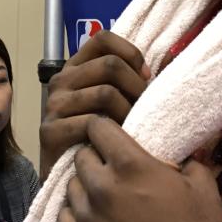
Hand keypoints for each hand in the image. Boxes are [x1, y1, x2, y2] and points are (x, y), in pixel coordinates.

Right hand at [39, 31, 150, 177]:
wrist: (73, 182)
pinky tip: (117, 146)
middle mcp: (61, 81)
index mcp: (76, 68)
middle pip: (110, 65)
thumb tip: (170, 58)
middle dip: (136, 88)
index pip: (103, 39)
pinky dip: (112, 133)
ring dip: (128, 113)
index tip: (146, 77)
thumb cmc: (102, 139)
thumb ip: (134, 80)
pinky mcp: (50, 131)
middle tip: (145, 111)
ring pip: (105, 92)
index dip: (130, 53)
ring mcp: (54, 106)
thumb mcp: (117, 104)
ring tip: (133, 130)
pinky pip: (91, 121)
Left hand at [59, 118, 221, 221]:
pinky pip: (65, 220)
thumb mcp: (201, 183)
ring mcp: (87, 220)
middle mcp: (102, 188)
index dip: (104, 127)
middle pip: (81, 156)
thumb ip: (181, 160)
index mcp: (130, 166)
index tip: (108, 133)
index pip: (97, 127)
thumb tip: (174, 156)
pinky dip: (77, 216)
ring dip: (85, 187)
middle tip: (111, 168)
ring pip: (71, 187)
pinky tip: (93, 220)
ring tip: (103, 196)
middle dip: (95, 157)